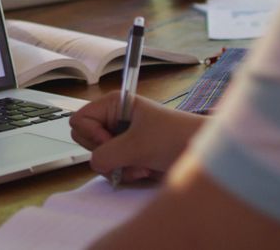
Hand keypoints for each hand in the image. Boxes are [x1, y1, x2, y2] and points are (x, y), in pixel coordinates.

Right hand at [70, 91, 204, 183]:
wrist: (200, 153)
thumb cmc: (175, 138)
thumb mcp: (137, 145)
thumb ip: (106, 154)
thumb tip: (94, 164)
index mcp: (114, 105)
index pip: (80, 120)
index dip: (92, 134)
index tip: (112, 140)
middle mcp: (113, 119)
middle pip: (85, 140)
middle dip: (106, 154)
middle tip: (128, 153)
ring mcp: (120, 138)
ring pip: (98, 158)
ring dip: (119, 167)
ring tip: (142, 165)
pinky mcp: (127, 154)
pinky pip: (110, 168)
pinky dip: (125, 173)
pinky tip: (144, 170)